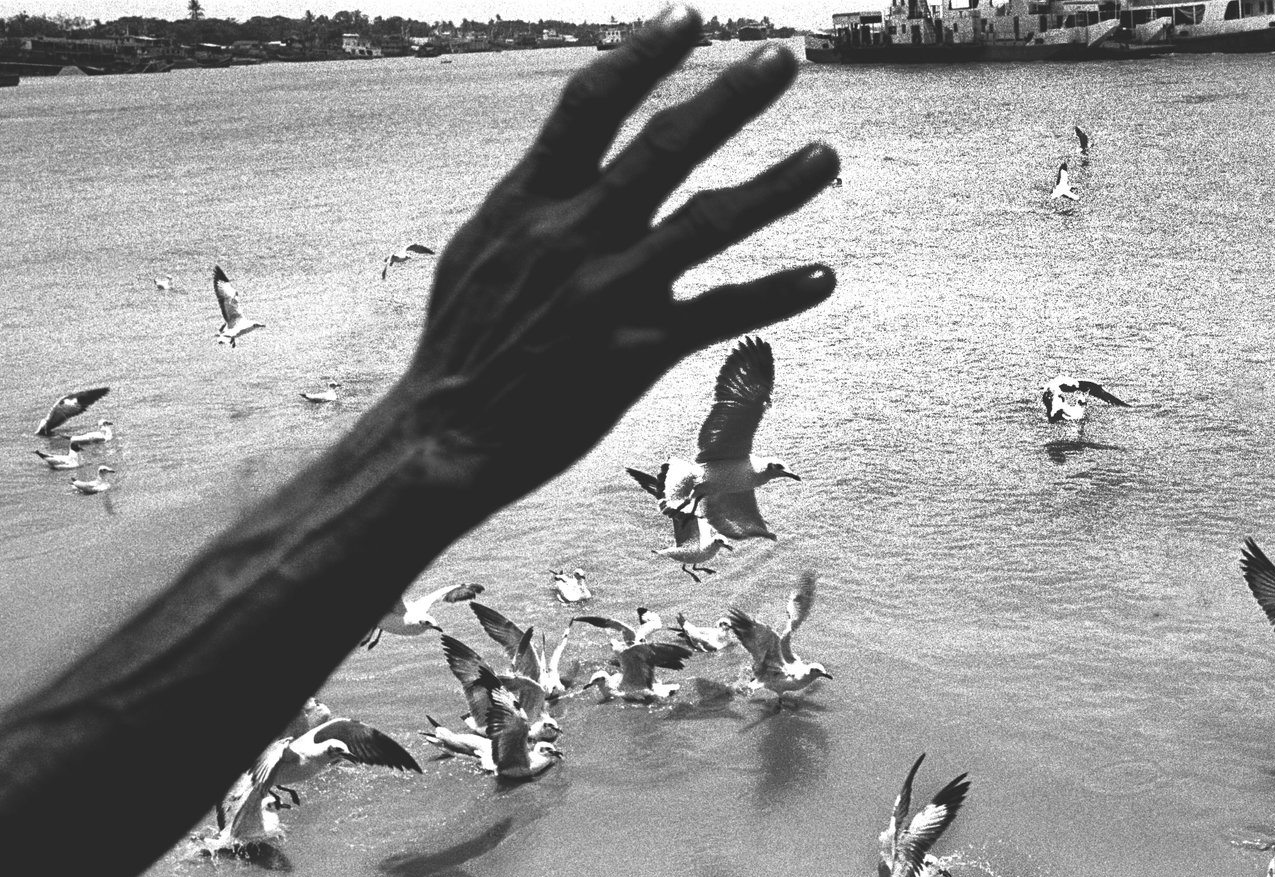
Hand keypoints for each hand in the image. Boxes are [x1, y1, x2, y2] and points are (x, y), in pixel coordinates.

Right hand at [405, 6, 838, 500]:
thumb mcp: (481, 244)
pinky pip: (721, 314)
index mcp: (528, 199)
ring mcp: (610, 292)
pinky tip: (823, 277)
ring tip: (828, 155)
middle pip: (663, 147)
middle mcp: (572, 234)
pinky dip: (775, 295)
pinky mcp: (638, 352)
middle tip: (785, 56)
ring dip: (776, 187)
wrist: (446, 436)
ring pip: (709, 225)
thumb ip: (537, 190)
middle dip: (730, 98)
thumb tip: (576, 135)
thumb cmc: (467, 337)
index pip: (590, 104)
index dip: (642, 53)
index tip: (689, 14)